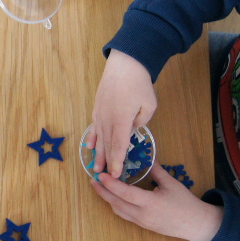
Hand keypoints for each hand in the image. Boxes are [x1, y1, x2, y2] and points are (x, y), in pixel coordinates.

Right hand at [89, 49, 156, 177]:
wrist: (125, 62)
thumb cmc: (139, 83)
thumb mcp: (149, 105)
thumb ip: (141, 121)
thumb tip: (132, 128)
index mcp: (121, 121)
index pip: (118, 146)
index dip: (116, 161)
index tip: (116, 175)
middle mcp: (107, 119)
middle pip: (106, 145)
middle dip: (106, 162)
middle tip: (104, 177)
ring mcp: (100, 113)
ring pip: (98, 138)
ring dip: (97, 154)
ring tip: (94, 167)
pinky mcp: (97, 107)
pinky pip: (94, 127)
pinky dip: (92, 138)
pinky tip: (89, 146)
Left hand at [91, 164, 222, 240]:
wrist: (195, 224)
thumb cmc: (185, 203)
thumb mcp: (171, 184)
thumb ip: (156, 171)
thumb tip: (146, 157)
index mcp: (151, 204)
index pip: (126, 194)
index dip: (111, 185)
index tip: (101, 175)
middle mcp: (143, 215)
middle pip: (116, 204)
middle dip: (102, 192)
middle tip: (93, 180)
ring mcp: (141, 222)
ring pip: (118, 211)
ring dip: (108, 199)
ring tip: (101, 187)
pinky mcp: (143, 226)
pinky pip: (125, 215)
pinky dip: (116, 205)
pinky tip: (114, 197)